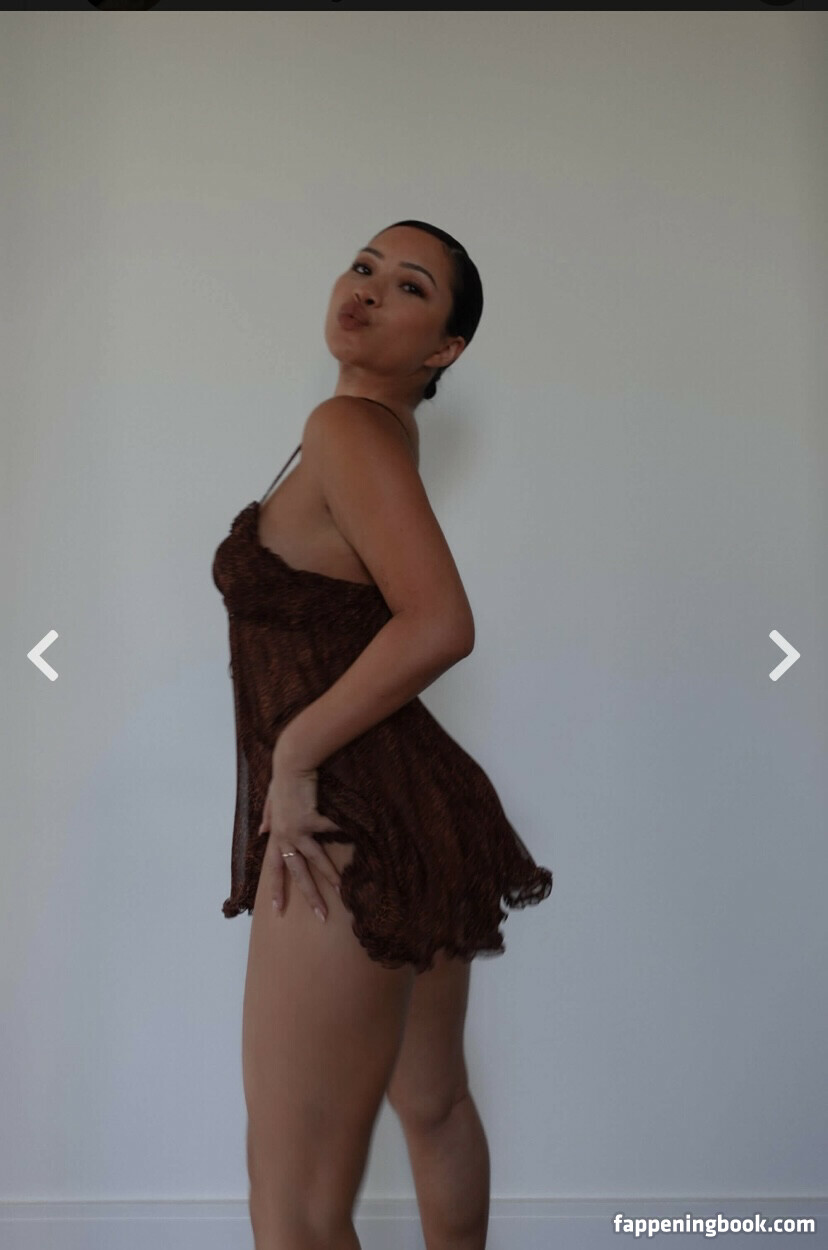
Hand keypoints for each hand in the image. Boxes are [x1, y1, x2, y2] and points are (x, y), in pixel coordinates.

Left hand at [259, 757, 343, 920]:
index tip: (278, 910)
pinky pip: (329, 830)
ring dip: (330, 875)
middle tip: (321, 915)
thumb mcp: (271, 800)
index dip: (276, 890)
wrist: (291, 764)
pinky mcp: (311, 819)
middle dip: (309, 895)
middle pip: (297, 872)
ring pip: (315, 859)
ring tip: (341, 889)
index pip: (274, 868)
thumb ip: (267, 817)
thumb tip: (261, 832)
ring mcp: (297, 830)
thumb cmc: (282, 780)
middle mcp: (284, 837)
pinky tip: (351, 835)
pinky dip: (340, 831)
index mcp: (276, 836)